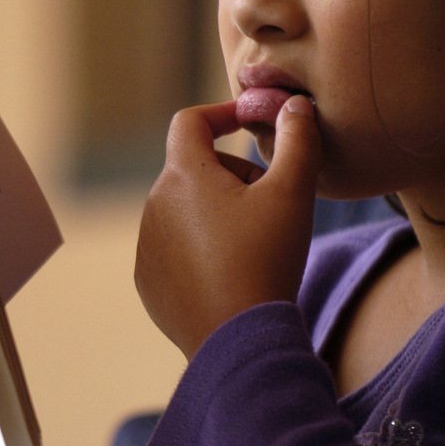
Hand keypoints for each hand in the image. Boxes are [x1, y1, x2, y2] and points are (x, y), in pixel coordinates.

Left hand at [135, 96, 320, 359]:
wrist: (239, 340)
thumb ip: (297, 140)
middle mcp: (154, 204)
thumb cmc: (267, 259)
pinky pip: (174, 245)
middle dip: (232, 174)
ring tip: (253, 245)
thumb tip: (295, 106)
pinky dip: (199, 246)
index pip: (191, 121)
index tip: (250, 122)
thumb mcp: (293, 193)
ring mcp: (147, 243)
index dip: (222, 112)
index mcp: (182, 176)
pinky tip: (230, 273)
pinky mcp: (148, 278)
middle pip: (195, 168)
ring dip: (216, 212)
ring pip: (185, 209)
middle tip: (270, 204)